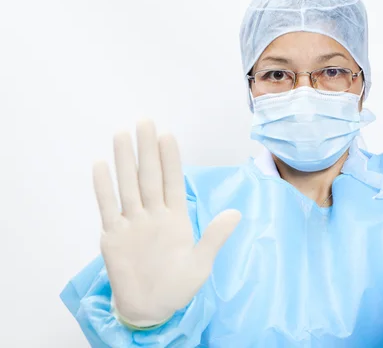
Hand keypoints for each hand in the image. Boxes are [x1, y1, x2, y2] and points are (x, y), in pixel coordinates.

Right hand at [93, 119, 240, 326]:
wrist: (151, 308)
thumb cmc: (179, 285)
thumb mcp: (202, 263)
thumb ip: (214, 237)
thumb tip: (236, 213)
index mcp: (176, 217)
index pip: (173, 181)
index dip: (170, 159)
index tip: (168, 135)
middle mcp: (153, 214)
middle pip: (149, 176)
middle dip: (147, 149)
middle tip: (145, 120)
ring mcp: (132, 223)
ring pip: (127, 185)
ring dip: (124, 160)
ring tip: (122, 134)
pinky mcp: (113, 235)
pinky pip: (108, 207)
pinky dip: (103, 187)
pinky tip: (101, 164)